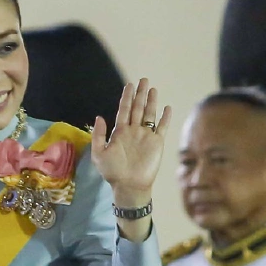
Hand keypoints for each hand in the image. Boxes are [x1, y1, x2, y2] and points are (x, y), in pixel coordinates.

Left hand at [91, 78, 171, 198]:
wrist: (129, 185)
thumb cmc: (112, 172)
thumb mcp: (99, 153)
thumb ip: (98, 135)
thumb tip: (99, 116)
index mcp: (119, 132)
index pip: (124, 110)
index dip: (126, 97)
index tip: (129, 85)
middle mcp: (133, 131)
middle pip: (137, 108)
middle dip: (140, 94)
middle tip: (143, 80)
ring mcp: (145, 136)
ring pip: (149, 114)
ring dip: (151, 102)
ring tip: (153, 89)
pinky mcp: (157, 142)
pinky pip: (162, 127)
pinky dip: (165, 118)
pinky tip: (166, 108)